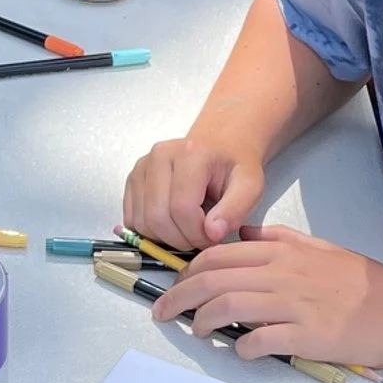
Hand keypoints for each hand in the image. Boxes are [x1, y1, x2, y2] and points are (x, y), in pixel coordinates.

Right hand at [123, 135, 267, 254]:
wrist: (220, 143)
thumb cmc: (234, 165)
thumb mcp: (250, 186)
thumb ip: (235, 210)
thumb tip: (212, 233)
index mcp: (190, 154)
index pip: (182, 208)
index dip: (197, 234)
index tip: (213, 237)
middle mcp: (159, 156)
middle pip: (157, 218)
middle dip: (181, 239)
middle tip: (201, 238)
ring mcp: (141, 167)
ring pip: (142, 222)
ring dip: (165, 238)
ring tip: (189, 230)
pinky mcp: (132, 179)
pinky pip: (132, 218)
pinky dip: (151, 231)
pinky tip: (172, 224)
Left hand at [151, 226, 382, 368]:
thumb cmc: (359, 282)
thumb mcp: (317, 248)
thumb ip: (278, 241)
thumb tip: (242, 236)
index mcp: (281, 252)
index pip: (217, 255)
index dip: (187, 270)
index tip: (174, 285)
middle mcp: (281, 273)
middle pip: (212, 279)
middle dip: (179, 296)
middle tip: (163, 312)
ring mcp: (292, 304)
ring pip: (227, 307)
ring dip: (202, 321)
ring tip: (195, 331)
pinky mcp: (305, 336)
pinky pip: (259, 340)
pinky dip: (241, 347)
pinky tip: (239, 351)